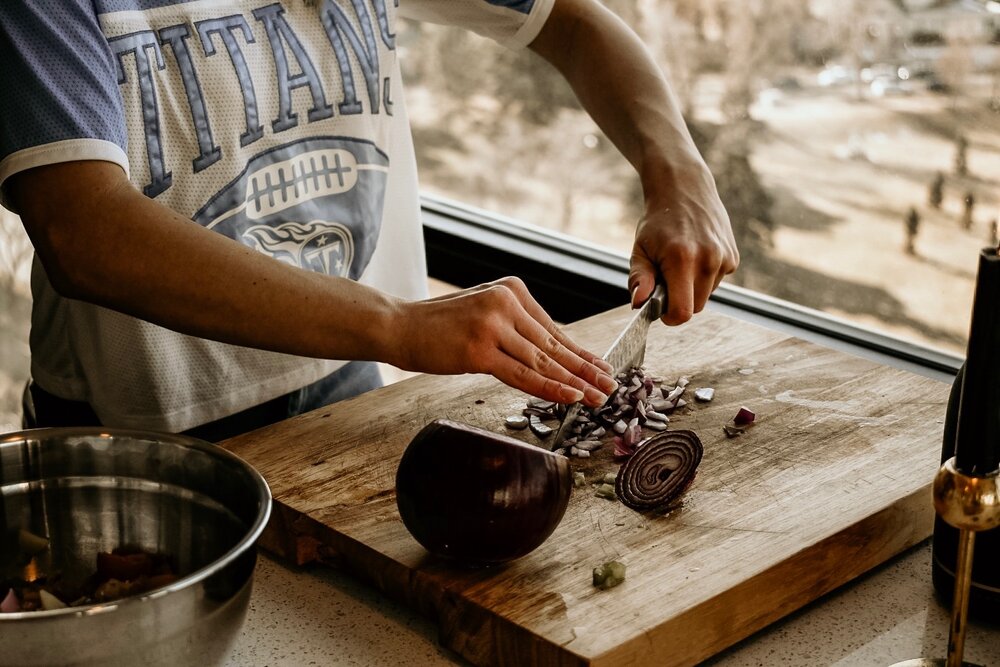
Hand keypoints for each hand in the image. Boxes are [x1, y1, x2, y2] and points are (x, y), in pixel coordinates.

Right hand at [391, 277, 616, 406]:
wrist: (399, 325)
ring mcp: (493, 325)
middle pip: (553, 344)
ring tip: (597, 396)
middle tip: (610, 385)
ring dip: (574, 381)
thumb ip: (515, 327)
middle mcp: (506, 302)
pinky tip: (571, 395)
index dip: (580, 351)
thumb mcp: (483, 313)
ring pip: (543, 360)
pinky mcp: (480, 349)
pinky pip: (523, 374)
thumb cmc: (439, 326)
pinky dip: (550, 387)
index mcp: (512, 289)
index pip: (553, 328)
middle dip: (585, 368)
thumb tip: (551, 352)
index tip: (601, 367)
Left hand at [629, 161, 738, 324]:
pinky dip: (705, 277)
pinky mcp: (733, 257)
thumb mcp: (640, 249)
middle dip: (679, 300)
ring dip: (692, 288)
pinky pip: (716, 282)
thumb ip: (639, 279)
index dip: (670, 317)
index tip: (660, 309)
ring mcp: (724, 257)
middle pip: (696, 307)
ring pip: (706, 296)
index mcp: (682, 259)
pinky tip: (696, 255)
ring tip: (681, 261)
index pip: (683, 312)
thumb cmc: (658, 222)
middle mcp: (708, 259)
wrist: (684, 189)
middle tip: (666, 276)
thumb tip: (638, 304)